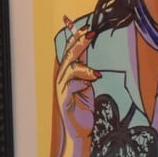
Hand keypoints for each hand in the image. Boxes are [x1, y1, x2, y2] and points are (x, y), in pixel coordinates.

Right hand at [54, 16, 95, 141]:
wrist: (80, 130)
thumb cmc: (83, 108)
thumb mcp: (87, 85)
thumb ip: (86, 70)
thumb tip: (91, 53)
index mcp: (68, 73)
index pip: (70, 50)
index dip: (75, 37)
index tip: (84, 26)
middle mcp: (63, 78)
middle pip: (68, 56)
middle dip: (78, 43)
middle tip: (90, 34)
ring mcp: (62, 90)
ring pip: (69, 70)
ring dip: (83, 68)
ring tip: (95, 72)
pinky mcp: (65, 101)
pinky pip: (70, 88)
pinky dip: (81, 83)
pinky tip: (91, 82)